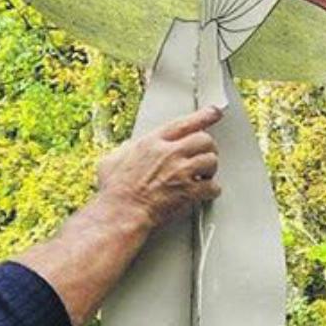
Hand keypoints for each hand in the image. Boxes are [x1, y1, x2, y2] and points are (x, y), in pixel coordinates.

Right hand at [95, 106, 220, 230]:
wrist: (122, 212)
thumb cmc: (115, 191)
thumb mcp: (111, 160)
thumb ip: (125, 150)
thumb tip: (129, 148)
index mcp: (152, 143)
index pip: (183, 123)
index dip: (203, 116)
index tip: (214, 113)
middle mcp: (169, 153)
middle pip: (204, 140)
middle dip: (208, 148)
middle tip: (205, 155)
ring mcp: (181, 172)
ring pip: (211, 160)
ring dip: (210, 169)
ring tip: (204, 175)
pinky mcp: (189, 191)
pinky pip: (212, 186)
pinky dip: (212, 190)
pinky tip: (205, 192)